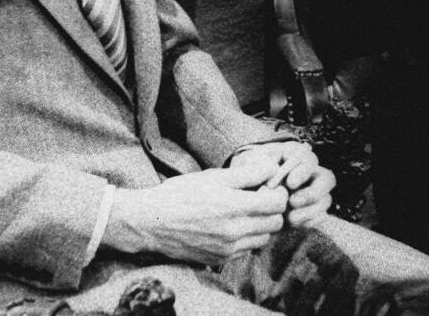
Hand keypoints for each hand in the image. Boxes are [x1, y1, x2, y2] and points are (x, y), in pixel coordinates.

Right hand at [105, 163, 288, 265]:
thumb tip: (273, 169)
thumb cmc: (180, 194)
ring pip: (263, 238)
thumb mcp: (213, 177)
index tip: (266, 186)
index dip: (277, 192)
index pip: (278, 204)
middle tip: (256, 198)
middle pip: (276, 223)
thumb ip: (247, 174)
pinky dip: (245, 238)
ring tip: (242, 212)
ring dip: (260, 225)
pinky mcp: (220, 260)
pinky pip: (246, 249)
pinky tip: (228, 226)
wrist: (150, 223)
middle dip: (271, 209)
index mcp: (234, 207)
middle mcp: (234, 232)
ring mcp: (228, 249)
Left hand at [230, 142, 334, 227]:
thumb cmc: (250, 171)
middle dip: (313, 193)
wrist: (246, 189)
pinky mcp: (311, 209)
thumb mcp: (250, 162)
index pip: (309, 160)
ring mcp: (313, 191)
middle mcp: (310, 172)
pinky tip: (293, 223)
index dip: (303, 171)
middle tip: (293, 202)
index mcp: (296, 156)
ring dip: (310, 211)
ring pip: (325, 200)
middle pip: (327, 179)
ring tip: (290, 219)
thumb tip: (273, 169)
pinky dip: (309, 221)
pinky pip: (321, 216)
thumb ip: (259, 163)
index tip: (290, 183)